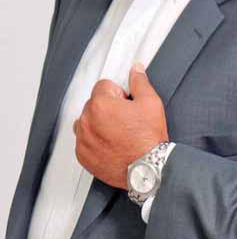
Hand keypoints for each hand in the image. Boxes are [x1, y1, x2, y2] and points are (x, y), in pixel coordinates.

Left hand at [73, 62, 168, 188]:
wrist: (148, 169)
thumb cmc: (149, 138)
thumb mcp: (151, 103)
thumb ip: (139, 82)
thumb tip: (136, 69)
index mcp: (100, 104)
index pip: (103, 86)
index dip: (119, 94)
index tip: (127, 106)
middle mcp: (86, 121)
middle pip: (94, 103)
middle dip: (108, 108)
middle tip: (126, 121)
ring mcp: (83, 140)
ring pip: (86, 121)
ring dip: (97, 123)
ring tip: (117, 133)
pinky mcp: (83, 156)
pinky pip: (84, 141)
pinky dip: (94, 141)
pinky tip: (111, 145)